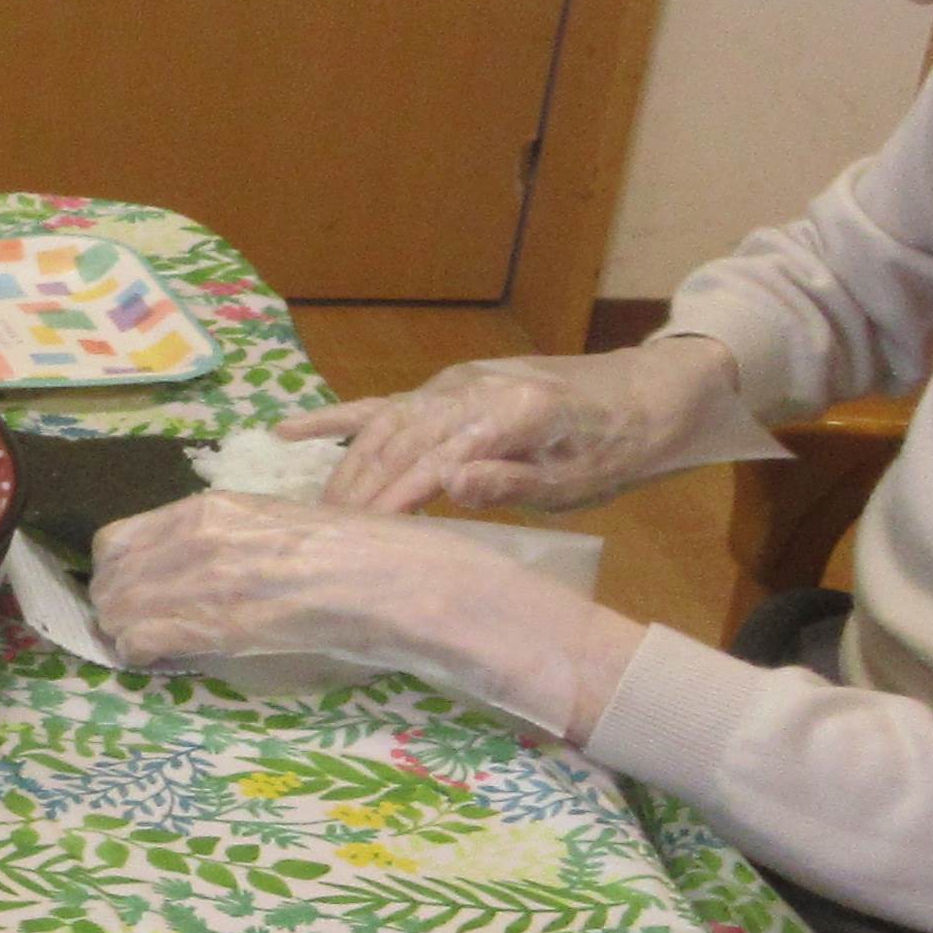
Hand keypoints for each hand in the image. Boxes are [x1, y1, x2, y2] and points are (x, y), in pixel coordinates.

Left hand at [92, 494, 645, 737]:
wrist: (400, 581)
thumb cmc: (355, 555)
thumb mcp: (282, 528)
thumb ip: (229, 543)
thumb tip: (190, 569)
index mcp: (213, 508)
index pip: (118, 539)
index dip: (119, 574)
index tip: (134, 596)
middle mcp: (198, 536)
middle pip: (108, 578)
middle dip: (116, 608)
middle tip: (139, 631)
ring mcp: (204, 578)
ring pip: (116, 611)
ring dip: (127, 634)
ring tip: (157, 649)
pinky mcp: (216, 622)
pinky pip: (140, 642)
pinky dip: (144, 657)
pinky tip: (169, 662)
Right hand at [277, 334, 763, 518]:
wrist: (647, 393)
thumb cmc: (616, 448)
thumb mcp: (582, 480)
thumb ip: (516, 482)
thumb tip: (451, 486)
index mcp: (507, 413)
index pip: (429, 464)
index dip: (390, 505)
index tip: (356, 545)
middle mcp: (469, 390)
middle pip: (394, 446)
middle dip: (353, 497)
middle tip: (319, 547)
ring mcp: (451, 385)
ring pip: (380, 430)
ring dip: (342, 473)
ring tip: (312, 519)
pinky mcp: (445, 388)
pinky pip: (381, 405)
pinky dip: (332, 420)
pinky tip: (285, 434)